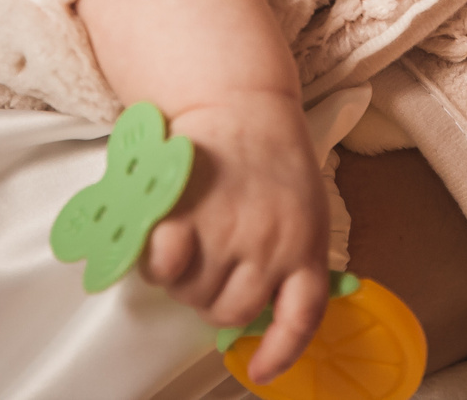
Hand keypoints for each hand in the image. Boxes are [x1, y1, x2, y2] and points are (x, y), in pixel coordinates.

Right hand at [140, 93, 333, 383]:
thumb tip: (267, 303)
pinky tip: (160, 249)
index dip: (279, 352)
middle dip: (212, 300)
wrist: (243, 96)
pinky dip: (159, 266)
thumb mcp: (304, 204)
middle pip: (230, 311)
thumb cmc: (271, 152)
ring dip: (182, 282)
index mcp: (306, 245)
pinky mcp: (186, 214)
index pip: (300, 318)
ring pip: (193, 294)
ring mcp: (228, 232)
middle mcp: (272, 246)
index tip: (262, 369)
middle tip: (205, 270)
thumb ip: (290, 252)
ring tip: (182, 247)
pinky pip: (166, 267)